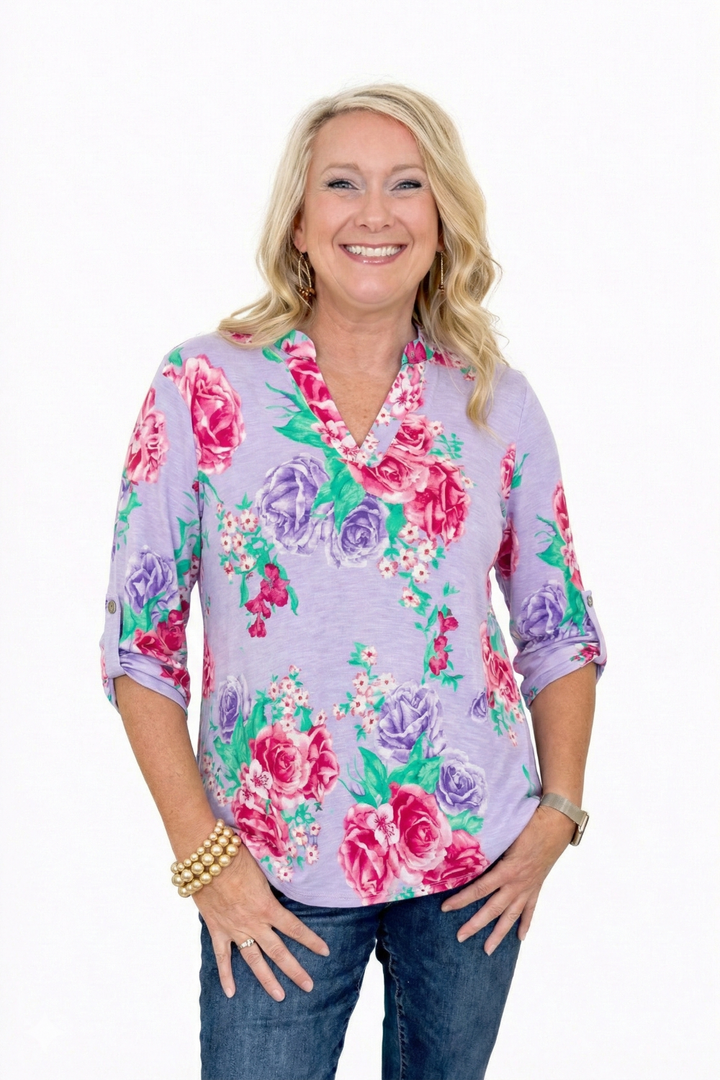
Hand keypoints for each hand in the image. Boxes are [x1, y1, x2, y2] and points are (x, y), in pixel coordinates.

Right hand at [193, 844, 328, 1000]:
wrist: (208, 860)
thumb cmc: (237, 857)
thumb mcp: (263, 870)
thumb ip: (273, 886)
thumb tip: (288, 886)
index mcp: (268, 907)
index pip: (295, 928)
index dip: (311, 941)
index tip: (325, 952)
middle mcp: (254, 923)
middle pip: (278, 951)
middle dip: (294, 970)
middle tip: (308, 986)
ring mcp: (235, 929)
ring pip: (254, 960)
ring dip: (267, 979)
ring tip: (279, 996)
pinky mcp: (217, 930)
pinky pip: (222, 957)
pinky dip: (225, 975)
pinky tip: (231, 992)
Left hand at [440, 804, 575, 953]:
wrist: (557, 823)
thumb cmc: (530, 823)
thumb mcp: (506, 833)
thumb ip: (489, 845)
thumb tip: (466, 849)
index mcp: (507, 870)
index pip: (479, 889)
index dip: (461, 899)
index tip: (445, 908)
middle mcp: (517, 883)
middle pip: (493, 909)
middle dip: (475, 924)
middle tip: (460, 937)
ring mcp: (528, 887)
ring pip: (511, 916)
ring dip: (499, 933)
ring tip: (488, 950)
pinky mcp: (537, 886)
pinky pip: (530, 909)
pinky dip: (525, 923)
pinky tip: (520, 937)